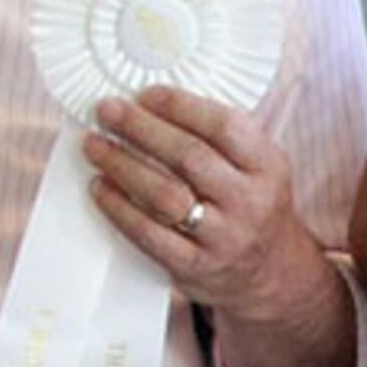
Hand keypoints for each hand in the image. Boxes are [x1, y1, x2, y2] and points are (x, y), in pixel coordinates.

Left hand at [85, 85, 320, 322]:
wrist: (271, 272)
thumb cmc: (252, 205)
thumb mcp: (257, 166)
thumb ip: (220, 138)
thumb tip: (152, 106)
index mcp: (268, 166)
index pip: (224, 126)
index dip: (179, 106)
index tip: (145, 95)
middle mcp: (249, 202)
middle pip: (189, 156)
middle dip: (140, 128)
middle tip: (107, 111)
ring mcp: (223, 237)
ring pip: (164, 195)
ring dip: (122, 165)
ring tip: (95, 146)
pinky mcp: (195, 265)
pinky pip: (149, 234)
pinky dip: (118, 208)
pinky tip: (100, 188)